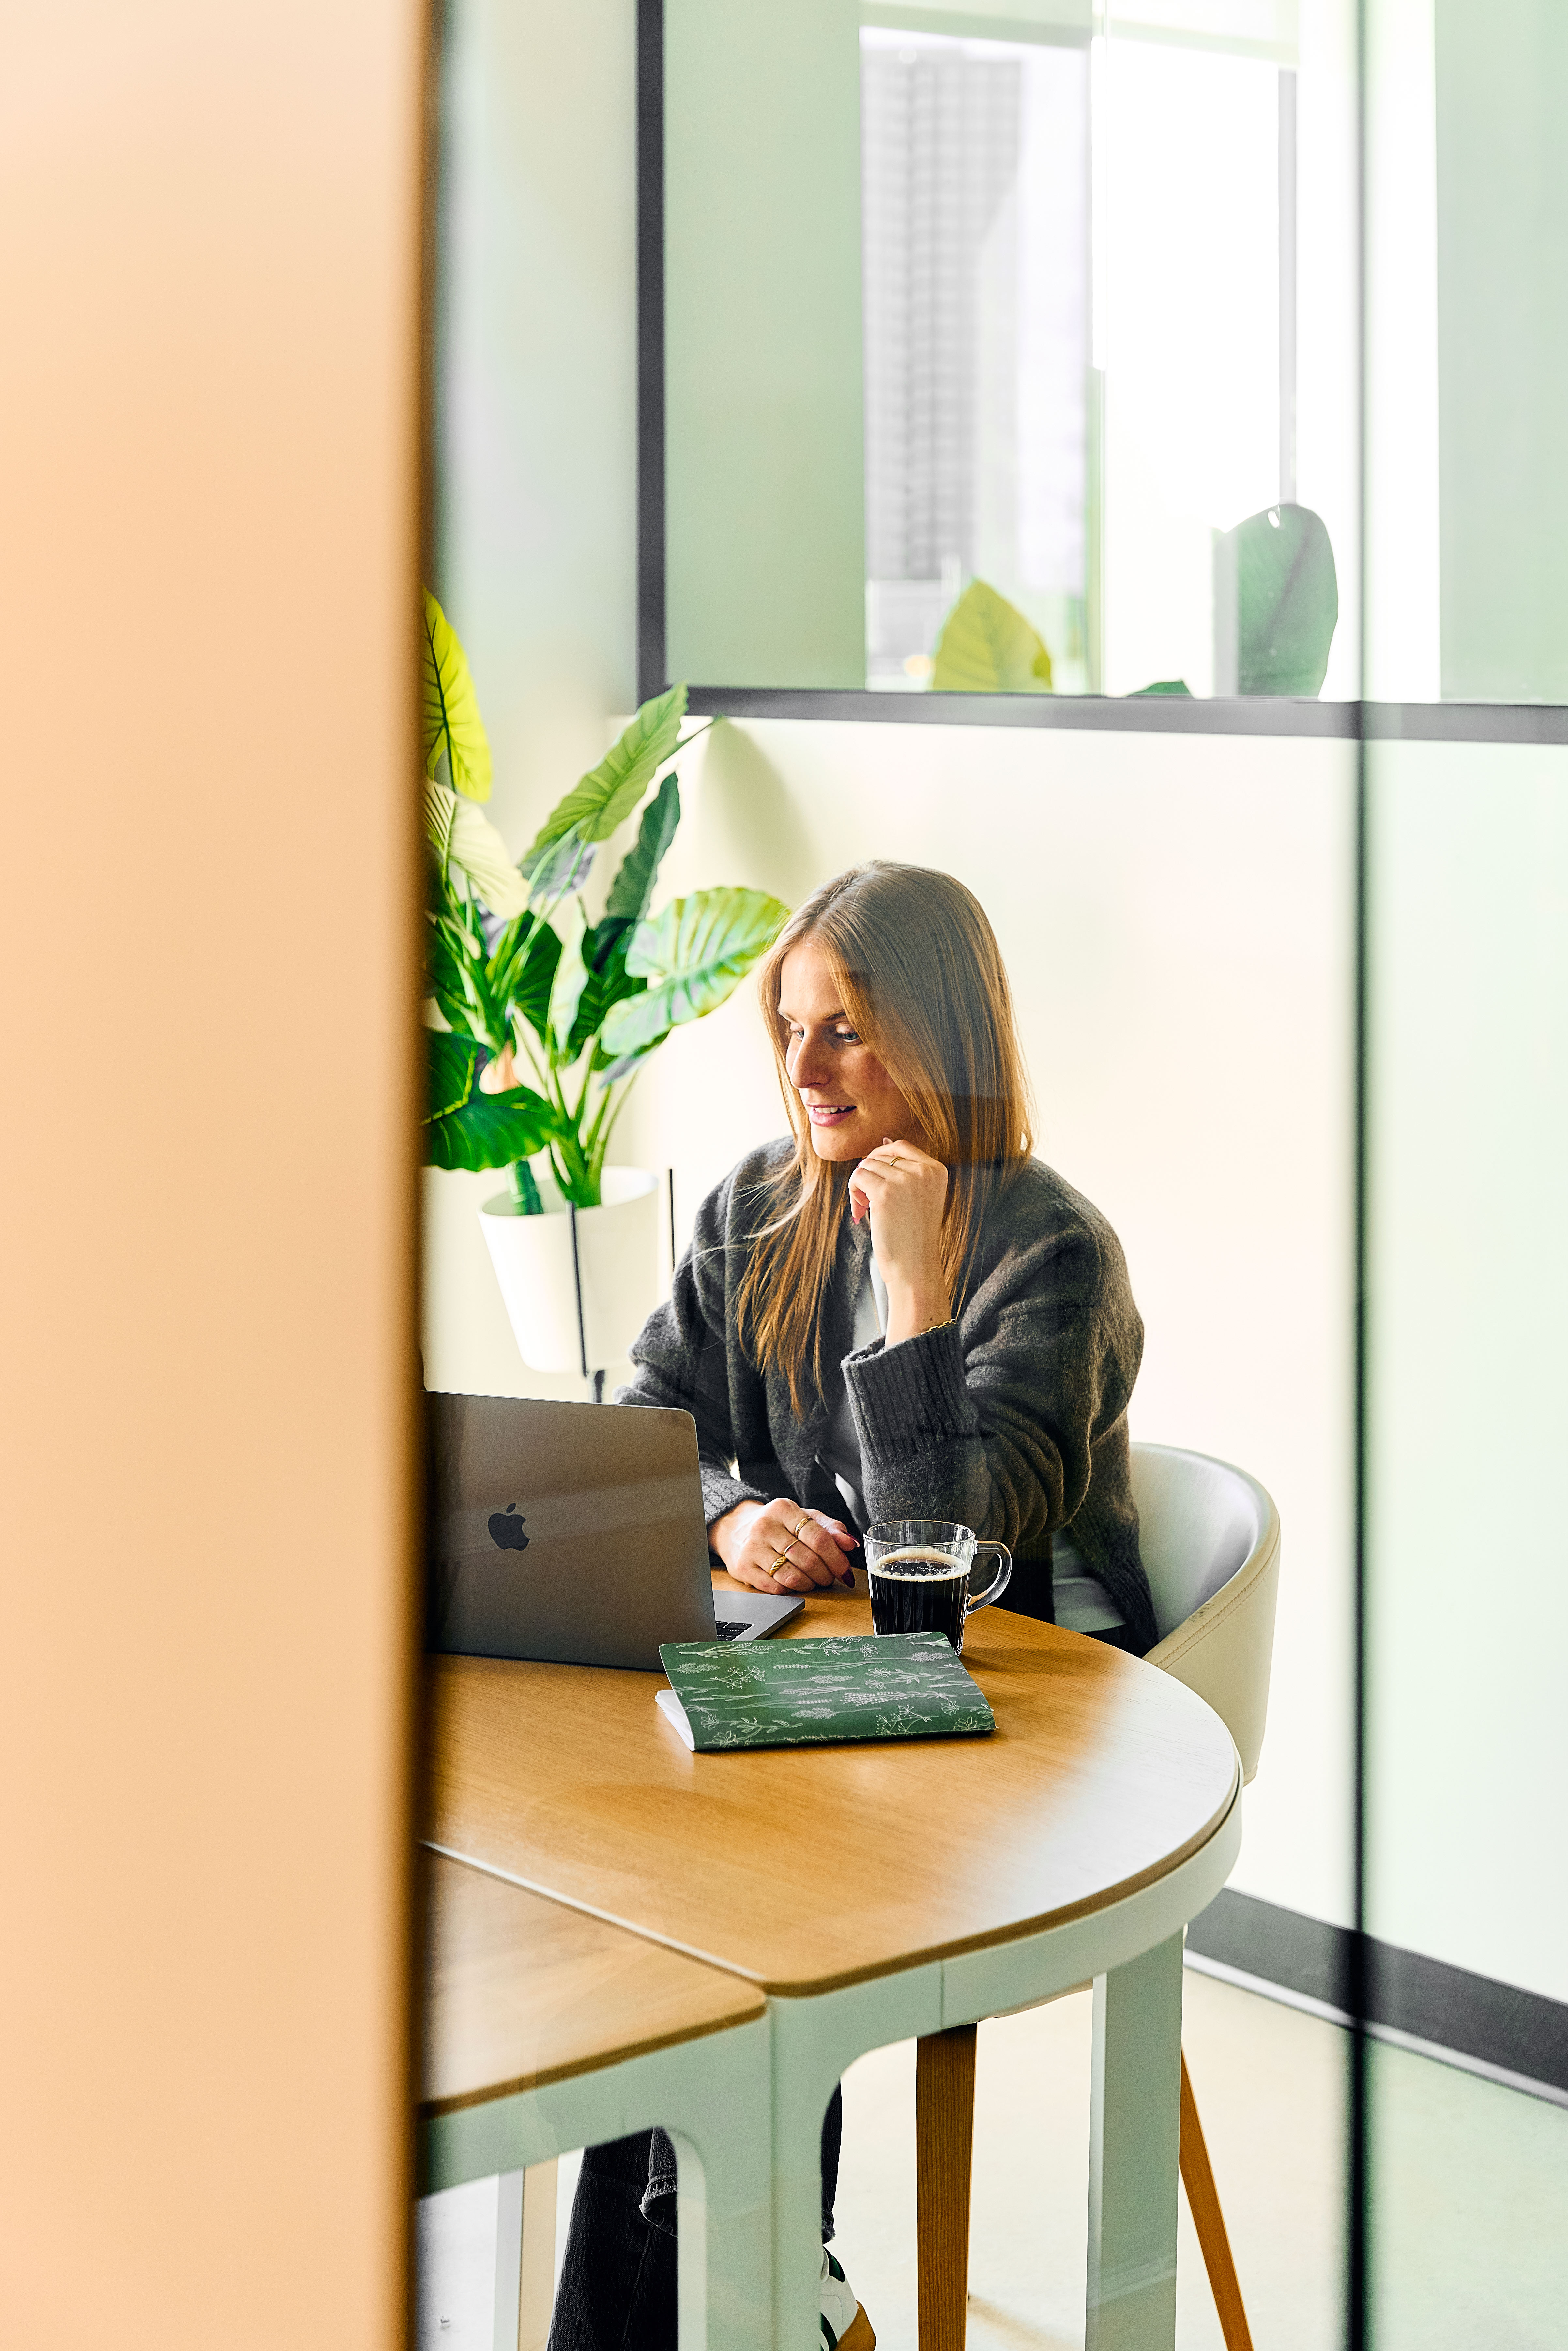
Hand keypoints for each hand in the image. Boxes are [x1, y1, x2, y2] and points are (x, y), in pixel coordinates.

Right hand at [710, 1497, 857, 1593]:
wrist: (734, 1527)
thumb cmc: (775, 1523)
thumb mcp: (802, 1516)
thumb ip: (829, 1527)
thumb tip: (850, 1543)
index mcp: (783, 1509)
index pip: (818, 1537)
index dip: (837, 1558)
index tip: (845, 1570)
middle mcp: (765, 1527)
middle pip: (807, 1559)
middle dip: (826, 1574)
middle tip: (830, 1577)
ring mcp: (752, 1549)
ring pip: (792, 1576)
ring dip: (810, 1584)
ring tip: (814, 1581)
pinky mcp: (743, 1568)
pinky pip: (776, 1587)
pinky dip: (792, 1589)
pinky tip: (796, 1583)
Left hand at [848, 1137, 950, 1344]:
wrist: (915, 1268)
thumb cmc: (914, 1237)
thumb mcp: (919, 1197)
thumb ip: (906, 1171)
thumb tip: (884, 1141)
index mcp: (936, 1171)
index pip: (902, 1146)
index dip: (881, 1157)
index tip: (875, 1179)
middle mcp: (924, 1171)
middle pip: (882, 1153)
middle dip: (869, 1170)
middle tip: (865, 1196)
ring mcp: (905, 1180)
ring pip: (867, 1165)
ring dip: (859, 1185)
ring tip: (864, 1208)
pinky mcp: (885, 1193)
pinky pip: (858, 1177)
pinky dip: (853, 1193)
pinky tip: (860, 1212)